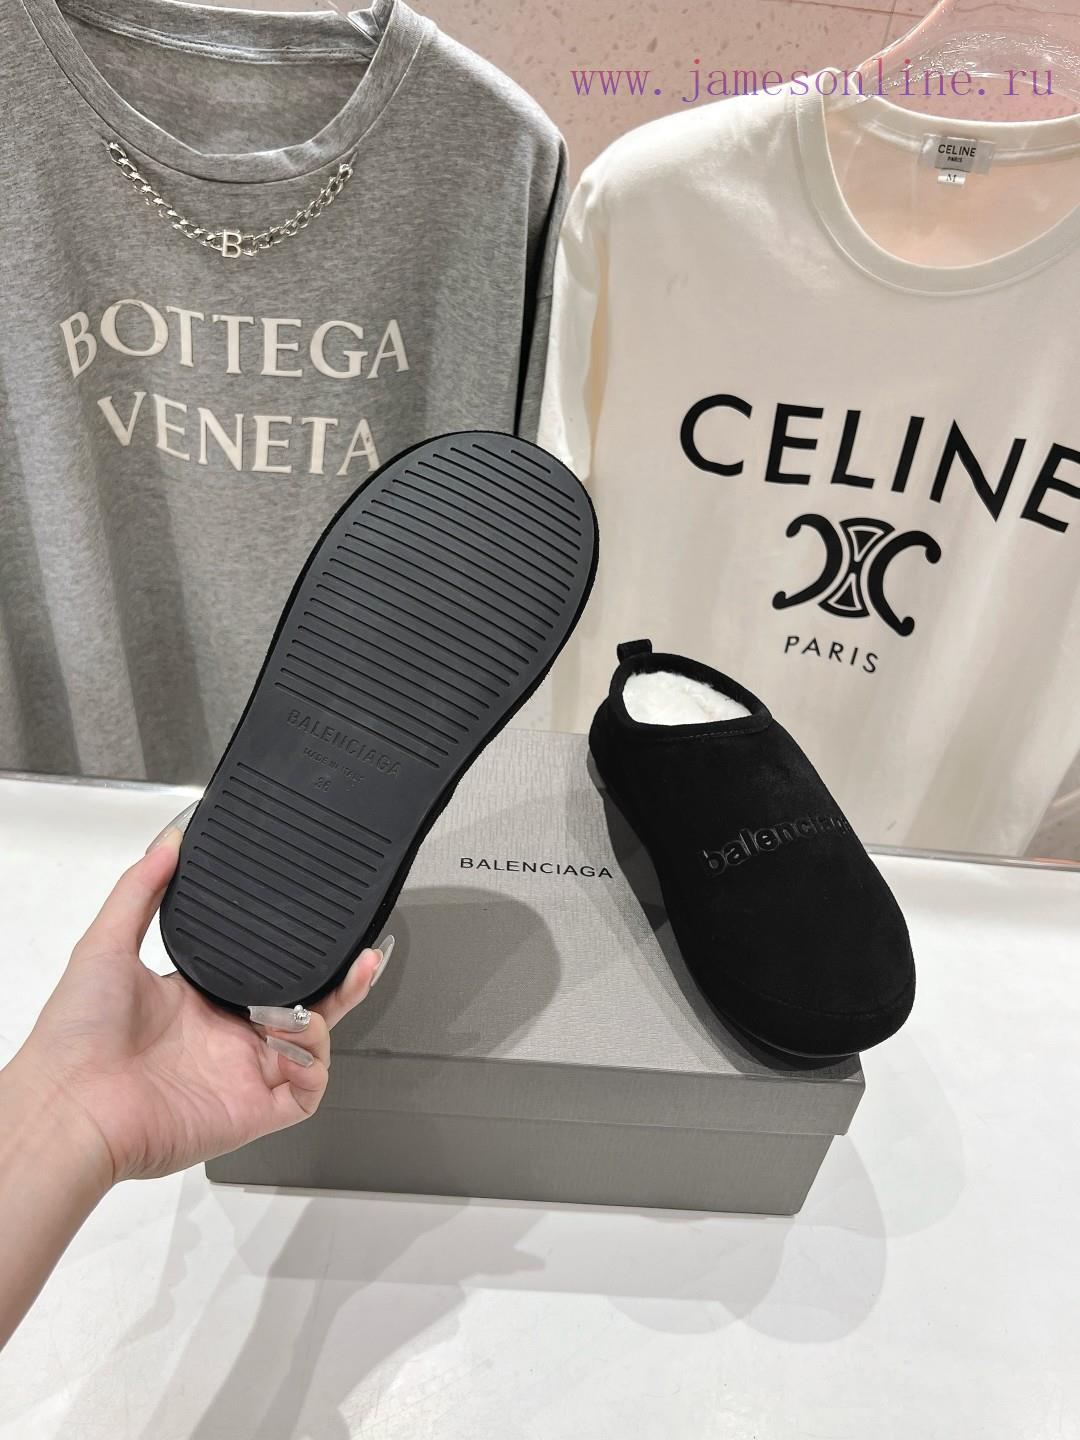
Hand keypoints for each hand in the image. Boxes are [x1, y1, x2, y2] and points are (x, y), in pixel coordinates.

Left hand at [10, 824, 391, 1185]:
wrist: (70, 1106)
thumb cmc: (76, 1037)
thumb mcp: (105, 945)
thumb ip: (139, 890)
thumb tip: (168, 841)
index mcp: (199, 1000)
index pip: (266, 970)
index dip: (299, 950)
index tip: (323, 924)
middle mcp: (227, 1037)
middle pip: (306, 1005)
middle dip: (342, 982)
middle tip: (363, 955)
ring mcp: (243, 1075)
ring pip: (315, 1045)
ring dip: (326, 1017)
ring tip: (305, 1006)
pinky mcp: (254, 1111)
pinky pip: (308, 1091)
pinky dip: (315, 1063)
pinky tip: (298, 1040)